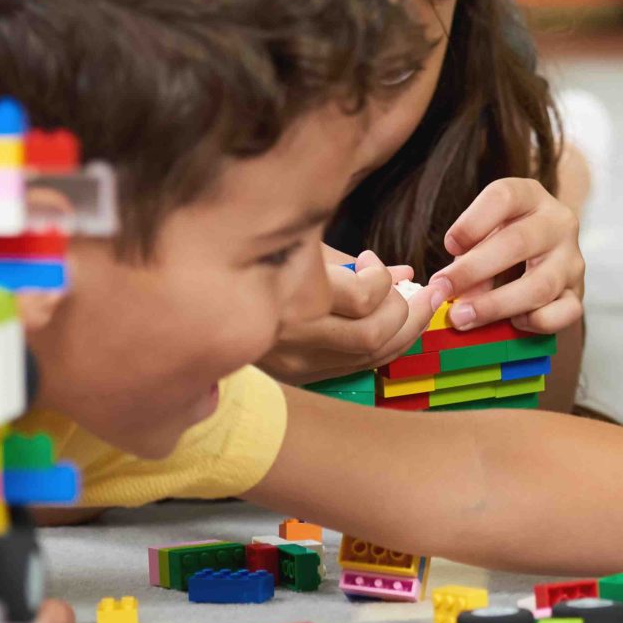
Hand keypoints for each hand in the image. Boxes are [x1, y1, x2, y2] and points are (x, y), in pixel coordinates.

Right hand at [259, 244, 440, 383]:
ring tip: (419, 307)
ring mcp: (294, 362)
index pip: (364, 299)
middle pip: (374, 335)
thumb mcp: (302, 247)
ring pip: (370, 358)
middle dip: (410, 312)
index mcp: (291, 294)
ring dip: (405, 333)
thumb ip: (355, 264)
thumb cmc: (255, 259)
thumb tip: (405, 272)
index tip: (373, 265)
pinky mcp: (296, 375)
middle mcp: (293, 336)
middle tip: (425, 291)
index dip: (382, 280)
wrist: (196, 302)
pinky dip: (383, 349)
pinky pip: (354, 369)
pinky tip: (392, 328)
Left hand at [433, 178, 583, 334]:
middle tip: (442, 291)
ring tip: (463, 316)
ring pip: (540, 285)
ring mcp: (573, 259)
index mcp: (531, 197)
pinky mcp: (579, 293)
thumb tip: (455, 296)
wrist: (541, 263)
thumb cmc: (502, 245)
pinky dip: (534, 322)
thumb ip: (468, 260)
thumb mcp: (484, 237)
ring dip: (495, 305)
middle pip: (518, 243)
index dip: (472, 222)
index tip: (449, 246)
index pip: (504, 197)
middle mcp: (558, 223)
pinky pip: (563, 313)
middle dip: (473, 270)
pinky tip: (513, 322)